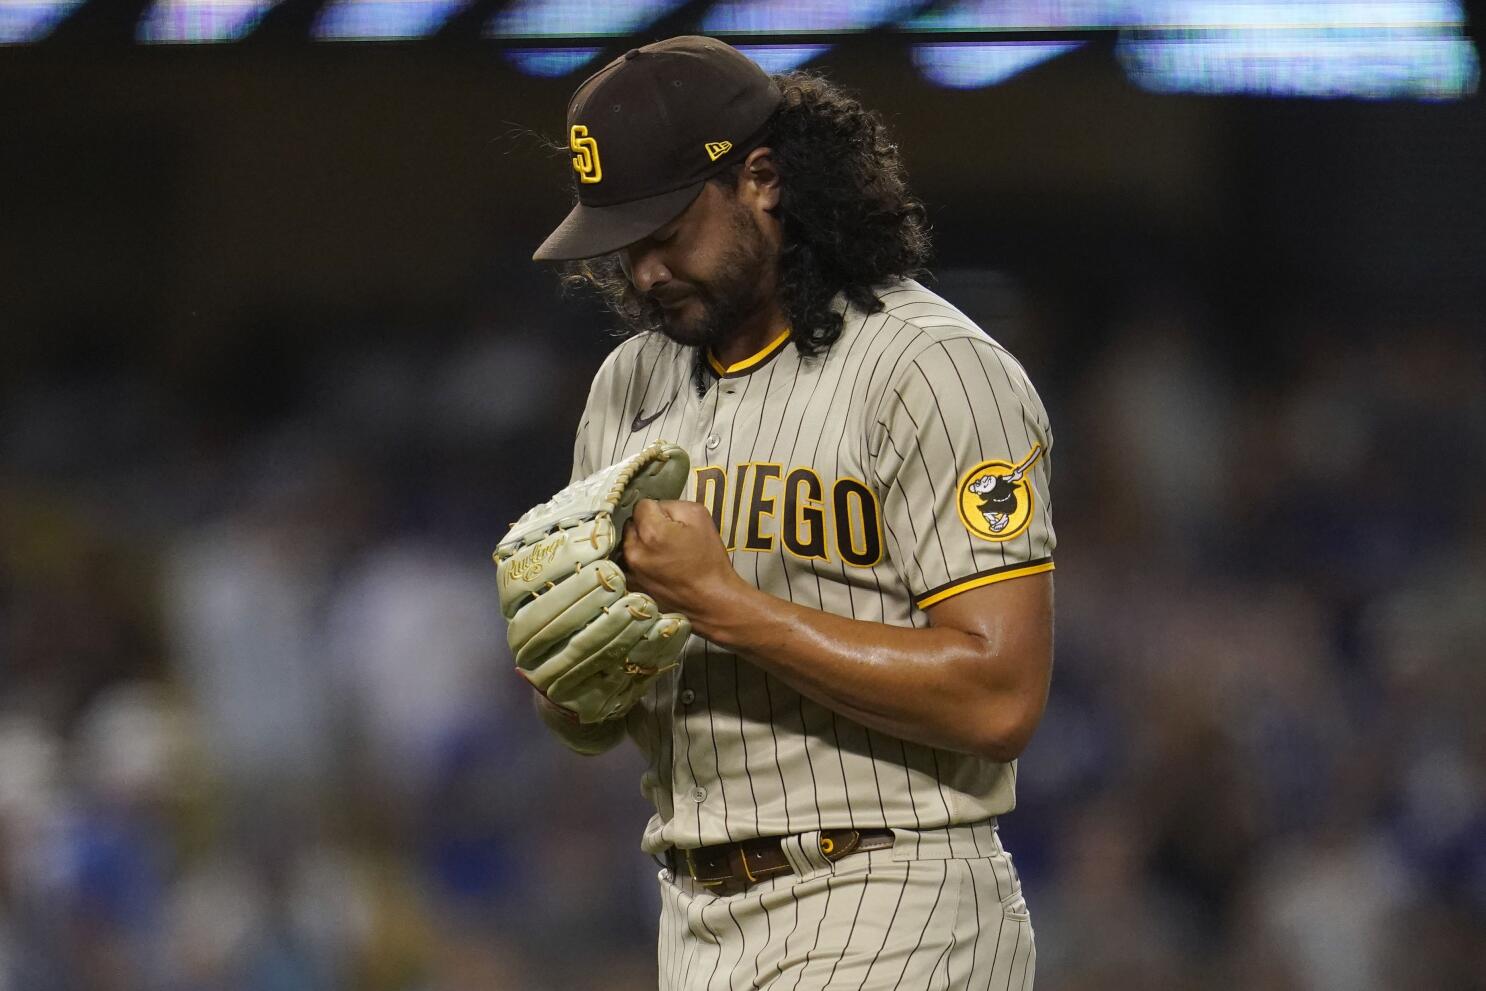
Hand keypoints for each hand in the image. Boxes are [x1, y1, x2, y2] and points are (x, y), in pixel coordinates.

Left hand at [622, 499, 746, 629]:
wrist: (711, 599)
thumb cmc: (709, 558)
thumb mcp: (699, 517)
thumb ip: (672, 505)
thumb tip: (657, 508)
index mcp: (651, 532)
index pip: (642, 505)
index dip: (658, 510)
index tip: (671, 522)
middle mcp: (634, 550)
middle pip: (632, 523)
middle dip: (647, 525)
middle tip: (667, 537)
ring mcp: (630, 570)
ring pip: (628, 543)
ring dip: (641, 543)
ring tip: (662, 553)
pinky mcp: (631, 584)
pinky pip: (629, 562)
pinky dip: (640, 560)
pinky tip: (657, 566)